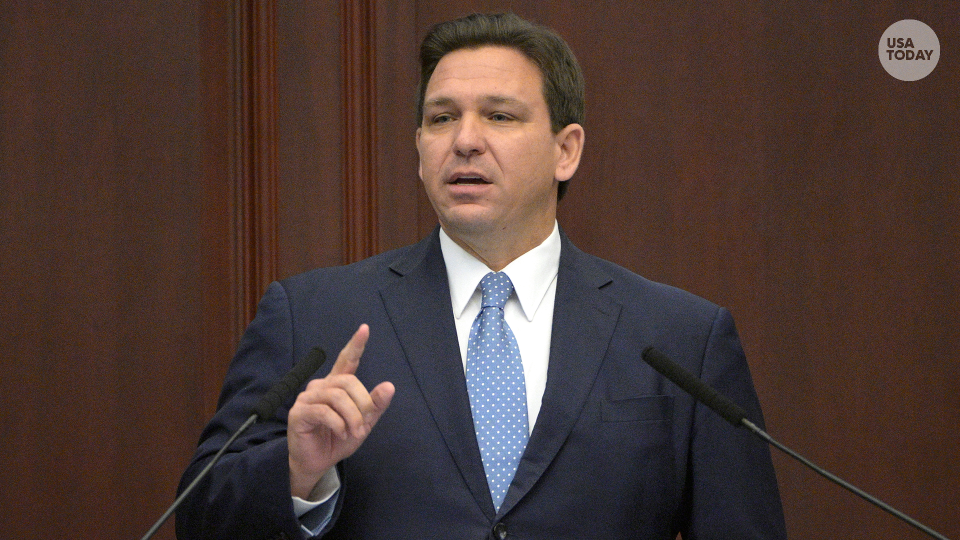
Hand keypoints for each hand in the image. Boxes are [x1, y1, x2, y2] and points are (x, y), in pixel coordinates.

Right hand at [286, 324, 394, 498]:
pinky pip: (324, 411)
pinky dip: (338, 424)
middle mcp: (321, 386)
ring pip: (337, 396)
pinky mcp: (299, 412)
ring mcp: (308, 398)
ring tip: (353, 432)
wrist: (318, 462)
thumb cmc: (339, 439)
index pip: (347, 360)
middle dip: (362, 404)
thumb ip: (375, 406)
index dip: (356, 344)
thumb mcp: (364, 424)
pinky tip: (341, 433)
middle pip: (348, 382)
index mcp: (337, 385)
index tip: (365, 328)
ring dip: (352, 417)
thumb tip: (389, 386)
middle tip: (363, 426)